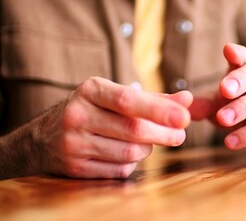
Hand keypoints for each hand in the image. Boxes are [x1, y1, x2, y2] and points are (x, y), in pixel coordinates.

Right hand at [37, 77, 191, 177]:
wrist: (43, 139)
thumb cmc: (91, 112)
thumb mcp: (114, 97)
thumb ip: (152, 99)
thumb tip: (187, 100)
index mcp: (90, 91)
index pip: (129, 101)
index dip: (159, 110)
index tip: (184, 117)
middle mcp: (78, 115)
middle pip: (133, 130)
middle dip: (163, 134)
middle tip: (180, 135)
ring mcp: (74, 144)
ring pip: (130, 152)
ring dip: (147, 149)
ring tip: (146, 141)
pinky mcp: (75, 167)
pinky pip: (119, 169)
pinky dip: (132, 163)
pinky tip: (127, 153)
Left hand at [191, 44, 245, 151]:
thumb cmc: (239, 107)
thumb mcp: (219, 103)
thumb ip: (202, 104)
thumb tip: (181, 108)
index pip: (245, 56)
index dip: (238, 53)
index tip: (228, 50)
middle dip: (241, 79)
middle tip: (224, 89)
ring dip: (242, 108)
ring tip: (222, 119)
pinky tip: (230, 142)